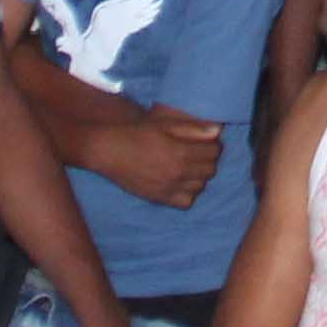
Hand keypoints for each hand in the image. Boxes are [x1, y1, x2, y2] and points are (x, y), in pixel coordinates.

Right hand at [72, 105, 229, 209]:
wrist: (109, 151)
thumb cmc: (136, 133)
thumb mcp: (164, 124)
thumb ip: (192, 128)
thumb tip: (218, 131)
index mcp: (180, 152)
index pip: (214, 152)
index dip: (214, 145)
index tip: (208, 141)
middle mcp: (177, 173)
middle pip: (210, 170)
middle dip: (209, 159)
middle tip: (200, 152)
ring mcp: (168, 188)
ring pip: (200, 186)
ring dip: (199, 175)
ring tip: (190, 166)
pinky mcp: (159, 198)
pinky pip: (186, 201)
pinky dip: (188, 192)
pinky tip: (181, 181)